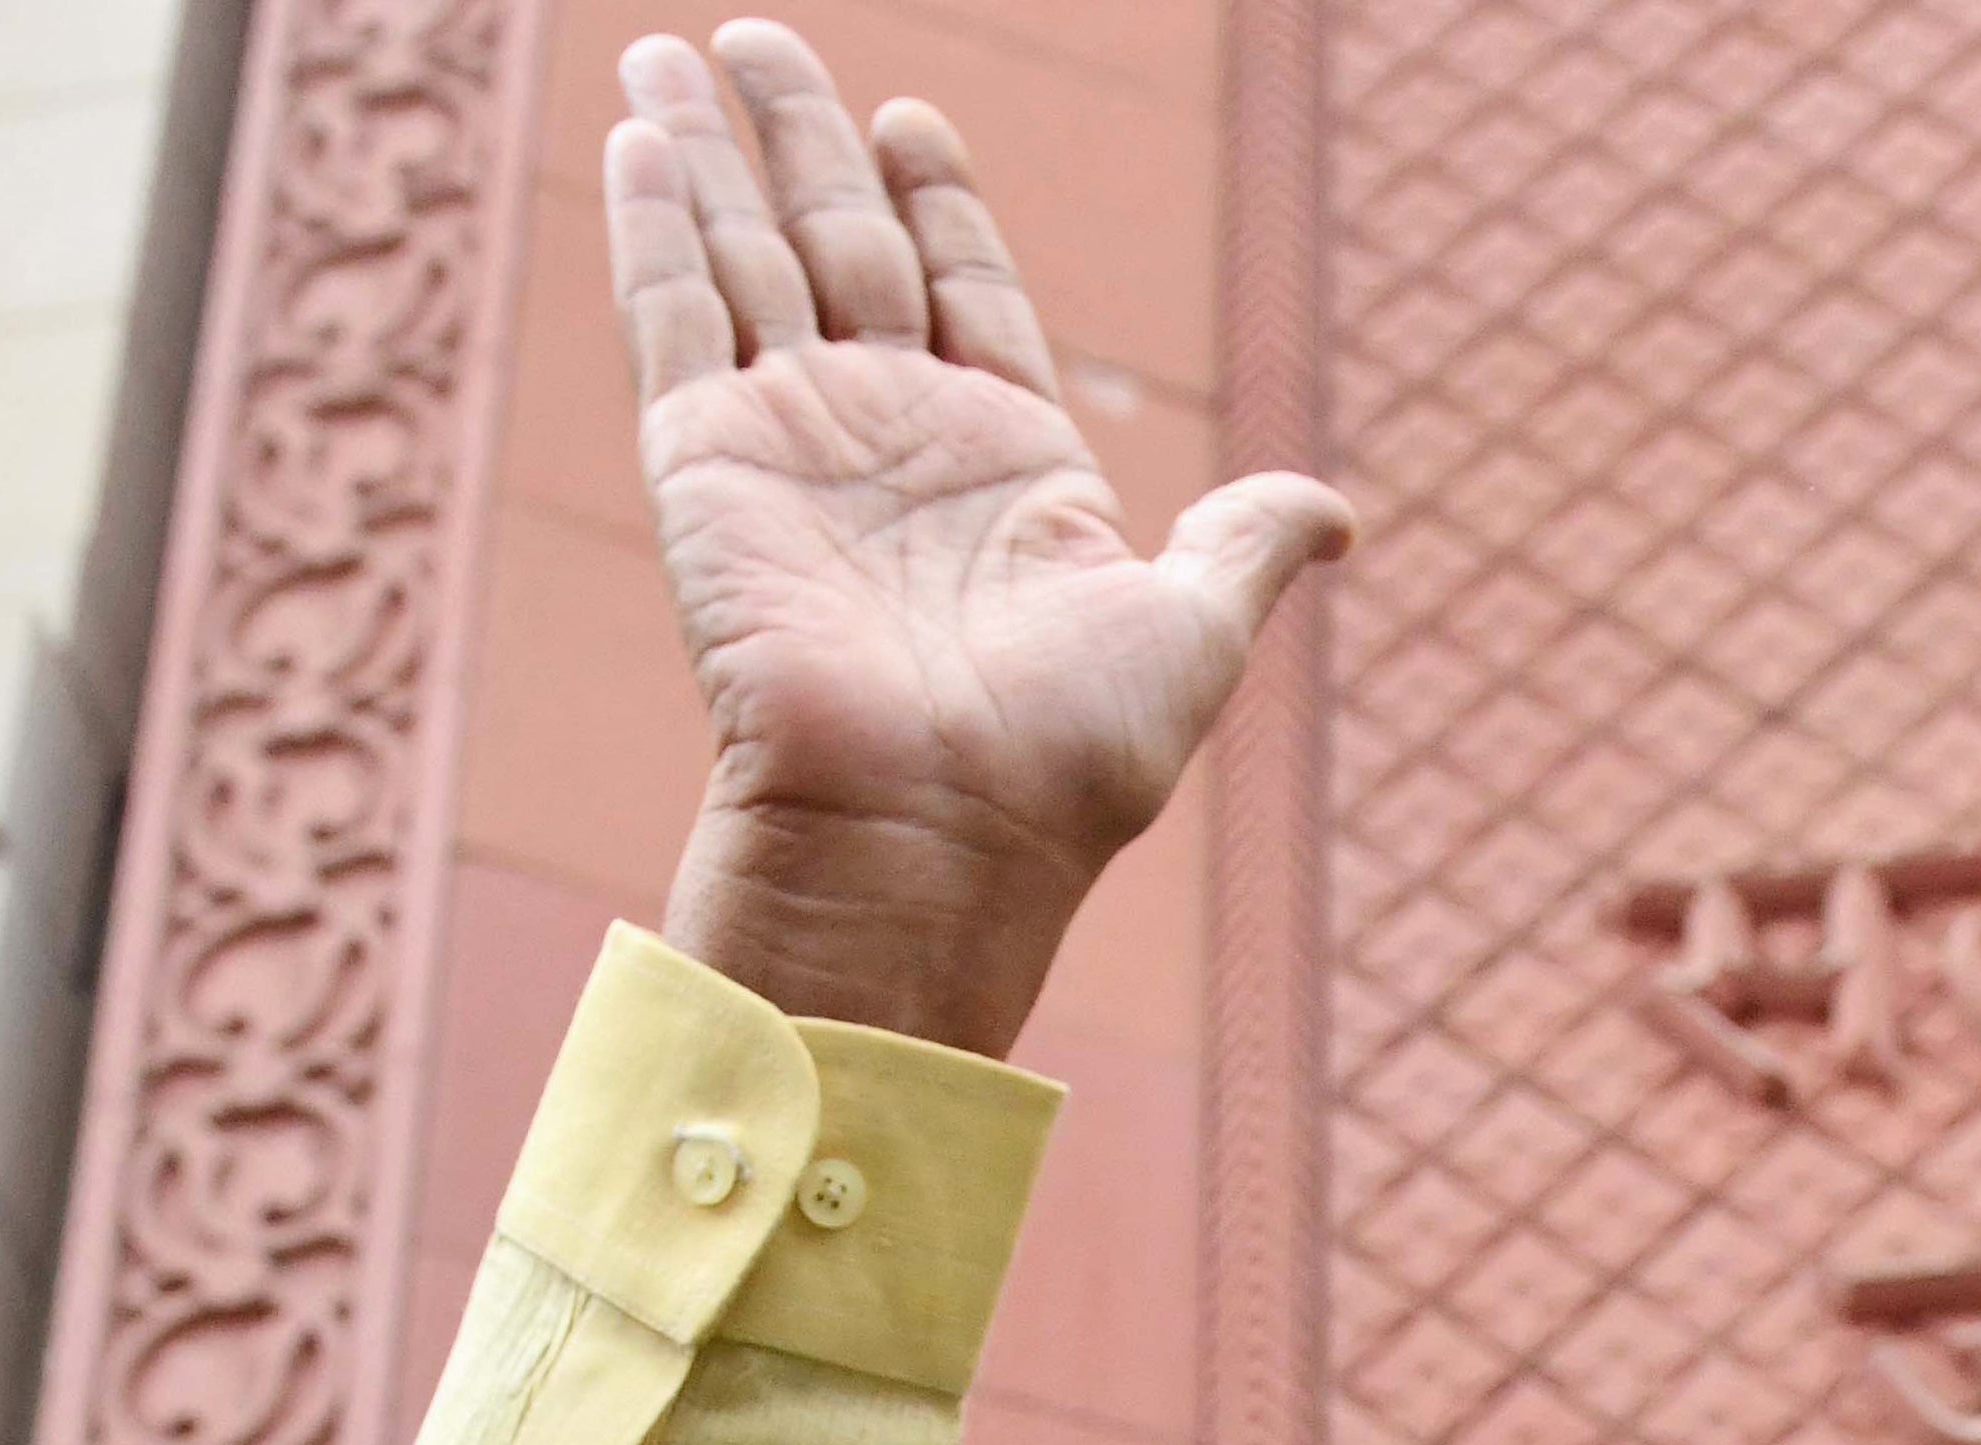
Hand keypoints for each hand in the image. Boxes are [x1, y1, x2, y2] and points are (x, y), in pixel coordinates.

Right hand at [608, 24, 1350, 1054]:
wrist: (938, 829)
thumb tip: (1336, 515)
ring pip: (745, 258)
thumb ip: (1245, 546)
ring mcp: (791, 443)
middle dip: (803, 141)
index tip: (908, 120)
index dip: (934, 200)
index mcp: (1007, 460)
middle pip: (842, 244)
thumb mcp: (1192, 630)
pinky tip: (644, 140)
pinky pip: (675, 313)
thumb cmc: (1068, 757)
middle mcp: (892, 438)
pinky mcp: (705, 459)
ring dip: (707, 154)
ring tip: (673, 54)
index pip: (962, 286)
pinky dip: (656, 222)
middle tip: (762, 41)